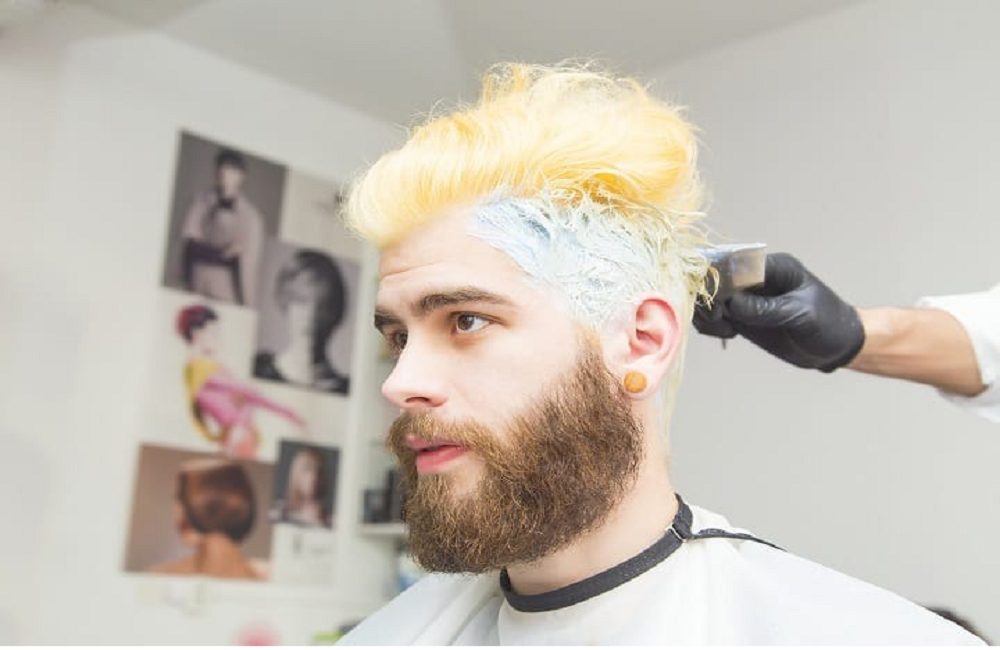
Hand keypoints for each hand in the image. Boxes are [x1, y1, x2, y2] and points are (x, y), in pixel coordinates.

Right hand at [694, 253, 864, 371]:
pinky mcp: (742, 316)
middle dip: (709, 298)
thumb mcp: (802, 315)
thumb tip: (731, 304)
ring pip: (710, 298)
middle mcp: (755, 279)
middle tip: (719, 319)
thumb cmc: (829, 324)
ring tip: (724, 330)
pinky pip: (715, 316)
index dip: (718, 278)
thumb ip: (766, 309)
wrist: (838, 347)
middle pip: (715, 278)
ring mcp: (747, 298)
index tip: (719, 303)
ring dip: (707, 313)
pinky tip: (725, 334)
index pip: (735, 262)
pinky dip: (710, 324)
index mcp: (773, 267)